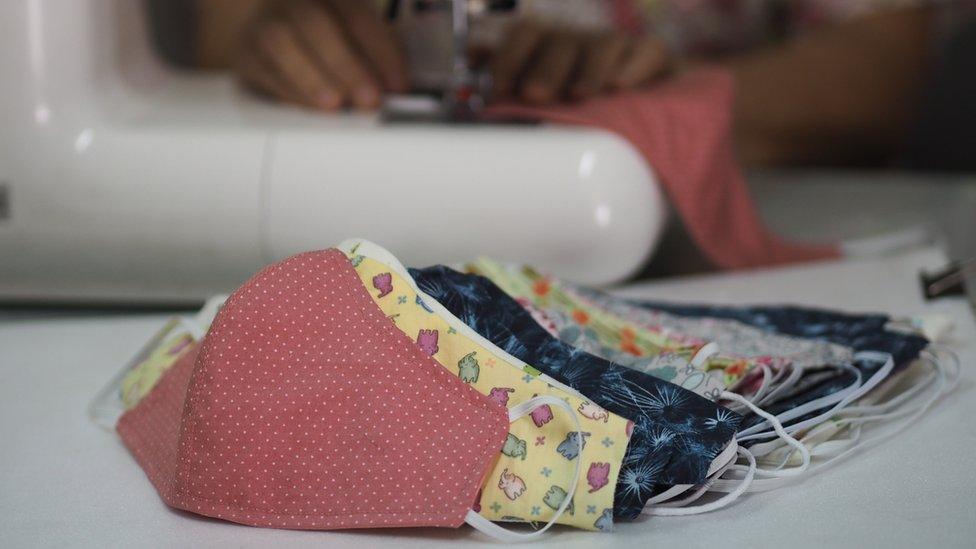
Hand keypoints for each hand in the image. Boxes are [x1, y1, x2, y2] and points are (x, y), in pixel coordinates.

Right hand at [234, 0, 407, 110]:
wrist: (270, 32)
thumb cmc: (326, 42)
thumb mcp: (355, 38)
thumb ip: (375, 57)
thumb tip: (394, 89)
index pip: (356, 15)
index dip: (381, 50)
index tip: (399, 85)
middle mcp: (294, 1)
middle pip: (316, 23)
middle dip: (347, 64)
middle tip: (370, 100)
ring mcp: (265, 22)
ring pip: (281, 41)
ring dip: (311, 77)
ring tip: (334, 105)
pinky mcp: (244, 51)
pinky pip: (261, 68)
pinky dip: (288, 90)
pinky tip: (310, 107)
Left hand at [490, 21, 669, 104]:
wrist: (638, 112)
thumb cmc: (573, 108)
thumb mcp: (537, 100)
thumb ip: (504, 87)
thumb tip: (472, 73)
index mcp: (546, 49)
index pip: (524, 36)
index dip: (509, 58)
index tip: (500, 89)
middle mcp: (578, 42)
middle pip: (560, 41)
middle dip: (546, 68)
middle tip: (536, 94)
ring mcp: (615, 47)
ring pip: (602, 44)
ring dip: (589, 70)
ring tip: (580, 95)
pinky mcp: (651, 56)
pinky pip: (647, 50)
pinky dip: (634, 66)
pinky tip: (621, 86)